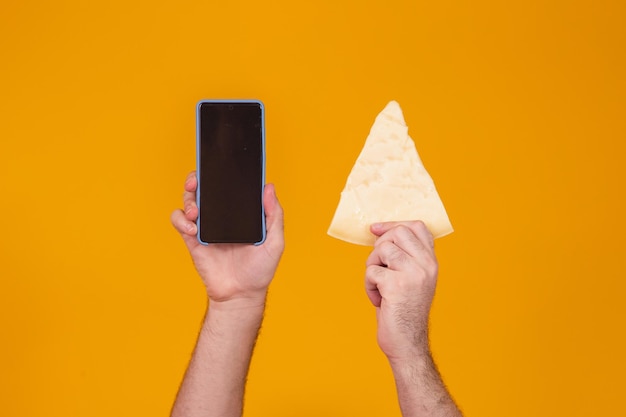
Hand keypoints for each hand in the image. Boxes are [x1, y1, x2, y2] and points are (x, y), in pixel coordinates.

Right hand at [171, 171, 284, 306]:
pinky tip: (192, 226)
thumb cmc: (260, 270)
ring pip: (189, 200)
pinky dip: (181, 219)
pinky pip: (180, 221)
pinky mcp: (193, 239)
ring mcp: (206, 226)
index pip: (229, 187)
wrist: (241, 295)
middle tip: (196, 181)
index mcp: (240, 213)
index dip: (221, 174)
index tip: (218, 165)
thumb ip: (274, 215)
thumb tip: (269, 187)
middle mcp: (222, 216)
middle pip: (204, 188)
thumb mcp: (275, 241)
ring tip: (196, 211)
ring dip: (189, 199)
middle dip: (197, 179)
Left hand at [365, 221, 437, 363]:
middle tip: (378, 267)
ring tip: (378, 285)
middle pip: (397, 233)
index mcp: (431, 262)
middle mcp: (427, 265)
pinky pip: (372, 271)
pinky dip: (368, 286)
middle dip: (379, 247)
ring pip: (382, 249)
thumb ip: (404, 256)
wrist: (407, 344)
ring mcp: (414, 274)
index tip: (376, 230)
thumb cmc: (403, 311)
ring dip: (372, 266)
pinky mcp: (397, 285)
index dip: (393, 225)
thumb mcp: (410, 278)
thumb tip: (379, 233)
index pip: (417, 227)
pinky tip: (378, 300)